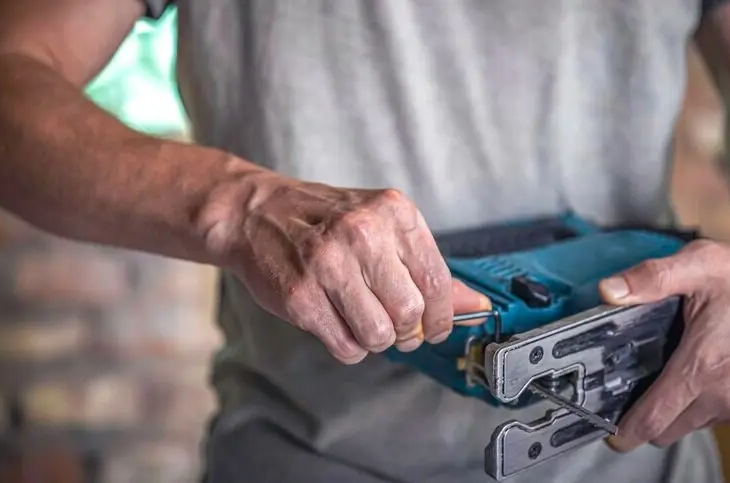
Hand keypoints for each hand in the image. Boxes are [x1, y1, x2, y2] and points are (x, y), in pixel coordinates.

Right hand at [218, 176, 491, 363]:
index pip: (437, 282)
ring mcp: (327, 266)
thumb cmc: (322, 221)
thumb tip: (475, 307)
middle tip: (391, 326)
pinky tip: (335, 322)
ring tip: (359, 320)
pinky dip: (347, 345)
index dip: (440, 317)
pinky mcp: (300, 296)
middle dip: (405, 332)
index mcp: (392, 212)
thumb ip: (425, 268)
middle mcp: (361, 234)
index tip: (432, 327)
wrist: (254, 213)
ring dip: (374, 340)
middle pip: (409, 313)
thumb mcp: (380, 227)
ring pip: (378, 335)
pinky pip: (345, 346)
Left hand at [600, 236, 729, 450]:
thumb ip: (650, 279)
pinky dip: (695, 404)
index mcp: (703, 368)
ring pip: (687, 425)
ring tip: (663, 374)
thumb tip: (609, 290)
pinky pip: (711, 416)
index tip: (606, 428)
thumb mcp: (698, 265)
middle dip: (643, 417)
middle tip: (629, 387)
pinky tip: (692, 372)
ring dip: (671, 410)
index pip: (653, 421)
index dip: (624, 430)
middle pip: (665, 431)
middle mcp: (723, 394)